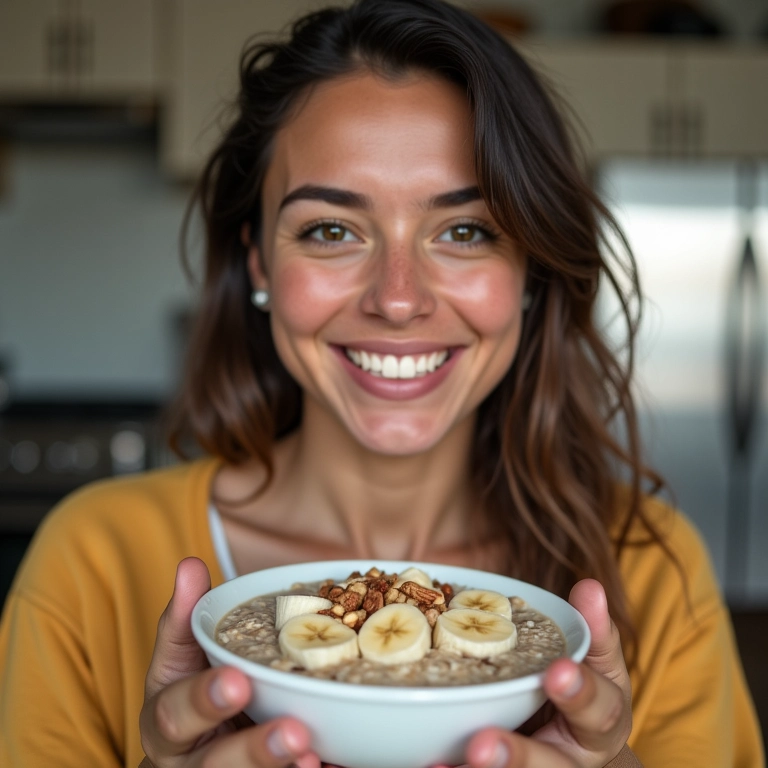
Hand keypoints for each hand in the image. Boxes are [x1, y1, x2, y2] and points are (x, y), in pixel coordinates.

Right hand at [139, 557, 320, 767]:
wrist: (190, 758)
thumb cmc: (188, 697)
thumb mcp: (180, 660)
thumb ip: (185, 618)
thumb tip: (190, 565)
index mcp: (165, 722)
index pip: (174, 714)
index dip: (204, 700)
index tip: (238, 681)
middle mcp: (186, 764)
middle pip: (213, 767)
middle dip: (253, 750)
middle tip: (294, 731)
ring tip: (314, 756)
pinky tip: (333, 766)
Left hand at [459, 579, 635, 767]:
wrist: (578, 748)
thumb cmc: (588, 695)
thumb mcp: (600, 665)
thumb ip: (594, 630)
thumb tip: (590, 586)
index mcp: (601, 725)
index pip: (599, 709)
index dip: (580, 692)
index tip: (557, 672)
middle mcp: (570, 760)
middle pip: (549, 766)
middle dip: (516, 756)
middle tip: (481, 745)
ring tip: (458, 756)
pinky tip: (433, 763)